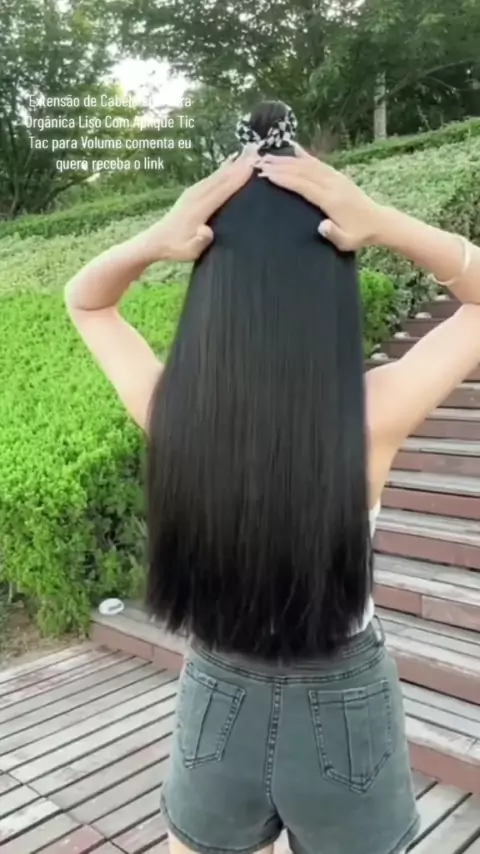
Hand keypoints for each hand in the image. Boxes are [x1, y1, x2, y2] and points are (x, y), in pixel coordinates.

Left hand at [134, 153, 254, 263]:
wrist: (156, 240)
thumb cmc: (177, 248)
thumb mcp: (189, 251)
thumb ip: (199, 241)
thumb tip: (206, 230)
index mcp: (198, 209)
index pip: (222, 191)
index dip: (237, 178)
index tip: (252, 167)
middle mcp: (196, 196)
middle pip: (221, 178)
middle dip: (238, 165)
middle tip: (256, 153)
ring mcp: (193, 192)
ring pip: (216, 175)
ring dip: (232, 164)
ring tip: (247, 153)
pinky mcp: (192, 192)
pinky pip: (211, 177)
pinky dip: (222, 168)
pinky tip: (229, 162)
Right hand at [257, 145, 383, 251]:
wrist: (378, 221)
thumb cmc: (359, 234)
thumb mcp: (347, 241)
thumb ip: (333, 234)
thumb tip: (322, 227)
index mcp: (332, 200)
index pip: (304, 185)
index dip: (284, 178)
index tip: (266, 174)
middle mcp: (333, 184)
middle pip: (302, 171)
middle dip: (280, 165)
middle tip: (259, 162)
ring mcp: (335, 177)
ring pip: (309, 163)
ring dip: (288, 159)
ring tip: (268, 155)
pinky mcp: (337, 175)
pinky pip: (318, 162)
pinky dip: (304, 155)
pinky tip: (294, 148)